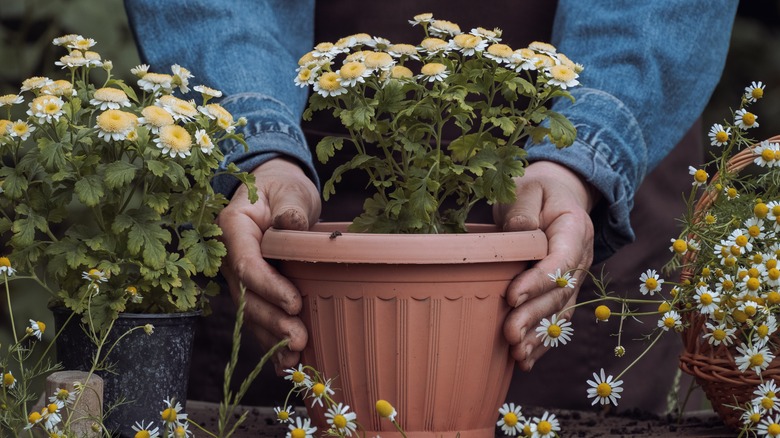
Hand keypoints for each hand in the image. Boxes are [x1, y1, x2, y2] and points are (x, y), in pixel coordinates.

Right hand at [216, 158, 320, 373]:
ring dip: (270, 338)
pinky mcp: (253, 288)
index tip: (295, 303)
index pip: (246, 264)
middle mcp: (229, 256)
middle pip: (246, 296)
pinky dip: (270, 340)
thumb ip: (290, 206)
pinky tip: (284, 364)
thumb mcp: (289, 189)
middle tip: (298, 340)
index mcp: (233, 228)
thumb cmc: (282, 186)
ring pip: (250, 312)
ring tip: (294, 360)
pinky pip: (258, 316)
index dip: (268, 287)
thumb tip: (289, 224)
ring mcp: (238, 275)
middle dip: (271, 321)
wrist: (276, 190)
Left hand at [493, 161, 597, 370]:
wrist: (556, 194)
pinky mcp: (562, 291)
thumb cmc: (536, 189)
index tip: (512, 296)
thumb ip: (523, 208)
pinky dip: (543, 341)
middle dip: (534, 317)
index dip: (538, 281)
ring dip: (539, 336)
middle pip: (560, 293)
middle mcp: (580, 258)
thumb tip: (520, 234)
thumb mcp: (527, 187)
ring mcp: (574, 278)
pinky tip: (526, 360)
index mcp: (574, 229)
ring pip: (559, 312)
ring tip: (517, 354)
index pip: (561, 261)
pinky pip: (556, 319)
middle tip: (509, 334)